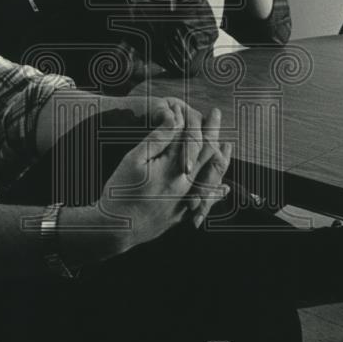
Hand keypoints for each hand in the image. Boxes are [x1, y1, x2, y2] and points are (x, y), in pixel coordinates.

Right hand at [95, 107, 231, 251]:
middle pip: (207, 155)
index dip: (204, 124)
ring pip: (212, 178)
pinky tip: (223, 188)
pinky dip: (216, 191)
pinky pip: (206, 201)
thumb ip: (158, 138)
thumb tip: (175, 118)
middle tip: (218, 117)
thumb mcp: (134, 159)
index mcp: (173, 168)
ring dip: (221, 160)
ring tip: (228, 147)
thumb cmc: (119, 191)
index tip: (211, 111)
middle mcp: (185, 185)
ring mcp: (185, 202)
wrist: (115, 229)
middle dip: (214, 134)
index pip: (195, 140)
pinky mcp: (181, 215)